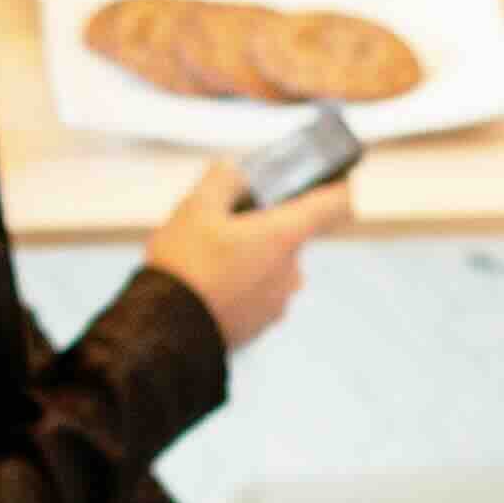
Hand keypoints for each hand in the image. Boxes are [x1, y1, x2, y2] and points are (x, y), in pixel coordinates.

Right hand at [141, 158, 350, 350]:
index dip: (337, 187)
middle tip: (224, 226)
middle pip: (290, 236)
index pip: (335, 204)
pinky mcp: (259, 326)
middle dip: (262, 228)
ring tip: (208, 261)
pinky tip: (207, 287)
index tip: (335, 181)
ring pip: (271, 267)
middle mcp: (291, 270)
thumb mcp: (196, 207)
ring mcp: (277, 302)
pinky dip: (239, 287)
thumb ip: (222, 178)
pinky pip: (256, 295)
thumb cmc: (185, 266)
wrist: (166, 331)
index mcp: (284, 235)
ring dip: (249, 259)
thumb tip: (235, 172)